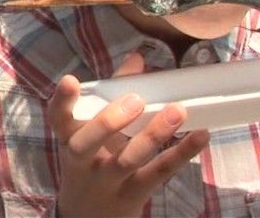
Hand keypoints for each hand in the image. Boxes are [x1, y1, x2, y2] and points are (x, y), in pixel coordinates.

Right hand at [48, 54, 209, 217]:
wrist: (89, 216)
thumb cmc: (92, 159)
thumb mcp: (93, 131)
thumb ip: (113, 93)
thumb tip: (138, 58)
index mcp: (69, 139)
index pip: (58, 119)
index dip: (62, 101)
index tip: (71, 81)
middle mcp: (83, 162)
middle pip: (86, 144)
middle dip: (108, 122)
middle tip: (135, 100)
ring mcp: (108, 181)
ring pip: (127, 161)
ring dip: (153, 135)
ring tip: (177, 111)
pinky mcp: (134, 195)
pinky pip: (158, 174)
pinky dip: (181, 154)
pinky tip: (200, 135)